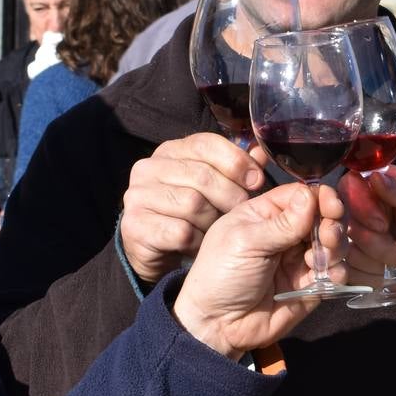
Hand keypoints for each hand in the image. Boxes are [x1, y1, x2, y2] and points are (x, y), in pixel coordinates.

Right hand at [119, 133, 267, 286]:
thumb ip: (235, 169)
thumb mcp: (212, 187)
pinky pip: (181, 231)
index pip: (206, 144)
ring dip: (213, 222)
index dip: (236, 161)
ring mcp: (137, 196)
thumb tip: (260, 153)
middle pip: (203, 175)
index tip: (256, 180)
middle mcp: (148, 168)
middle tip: (241, 213)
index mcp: (169, 151)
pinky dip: (197, 241)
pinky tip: (200, 245)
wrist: (156, 251)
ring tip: (217, 231)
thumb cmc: (189, 214)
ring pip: (193, 204)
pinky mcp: (134, 225)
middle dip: (231, 196)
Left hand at [175, 183, 342, 357]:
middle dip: (331, 222)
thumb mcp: (245, 243)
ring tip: (320, 258)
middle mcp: (286, 234)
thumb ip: (281, 223)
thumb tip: (312, 195)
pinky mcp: (310, 286)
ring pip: (333, 244)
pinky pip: (335, 273)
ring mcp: (299, 260)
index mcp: (265, 215)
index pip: (301, 196)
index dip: (319, 197)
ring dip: (335, 247)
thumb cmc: (220, 276)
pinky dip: (337, 272)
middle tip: (327, 236)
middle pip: (323, 217)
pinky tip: (327, 276)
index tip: (331, 204)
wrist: (218, 326)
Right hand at [339, 165, 395, 286]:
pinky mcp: (359, 258)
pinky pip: (349, 269)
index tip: (383, 224)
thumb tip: (375, 177)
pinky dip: (373, 275)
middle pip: (344, 220)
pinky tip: (395, 272)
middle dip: (375, 242)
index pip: (349, 185)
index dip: (360, 206)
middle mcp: (364, 206)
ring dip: (380, 260)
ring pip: (347, 248)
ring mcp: (360, 233)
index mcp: (382, 183)